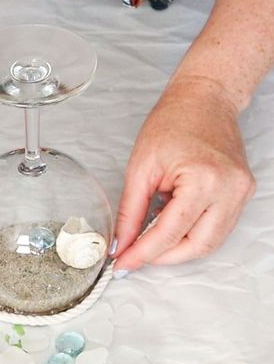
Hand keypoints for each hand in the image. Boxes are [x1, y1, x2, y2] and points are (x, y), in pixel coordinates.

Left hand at [113, 78, 255, 274]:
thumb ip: (130, 212)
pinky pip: (216, 228)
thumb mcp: (140, 168)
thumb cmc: (172, 123)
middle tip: (135, 255)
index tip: (123, 263)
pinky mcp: (242, 193)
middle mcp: (230, 190)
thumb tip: (121, 243)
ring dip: (177, 248)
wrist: (203, 100)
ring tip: (151, 238)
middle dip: (162, 257)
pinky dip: (191, 234)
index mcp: (204, 180)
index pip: (169, 233)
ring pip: (209, 243)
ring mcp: (241, 193)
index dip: (142, 253)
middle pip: (196, 246)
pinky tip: (171, 226)